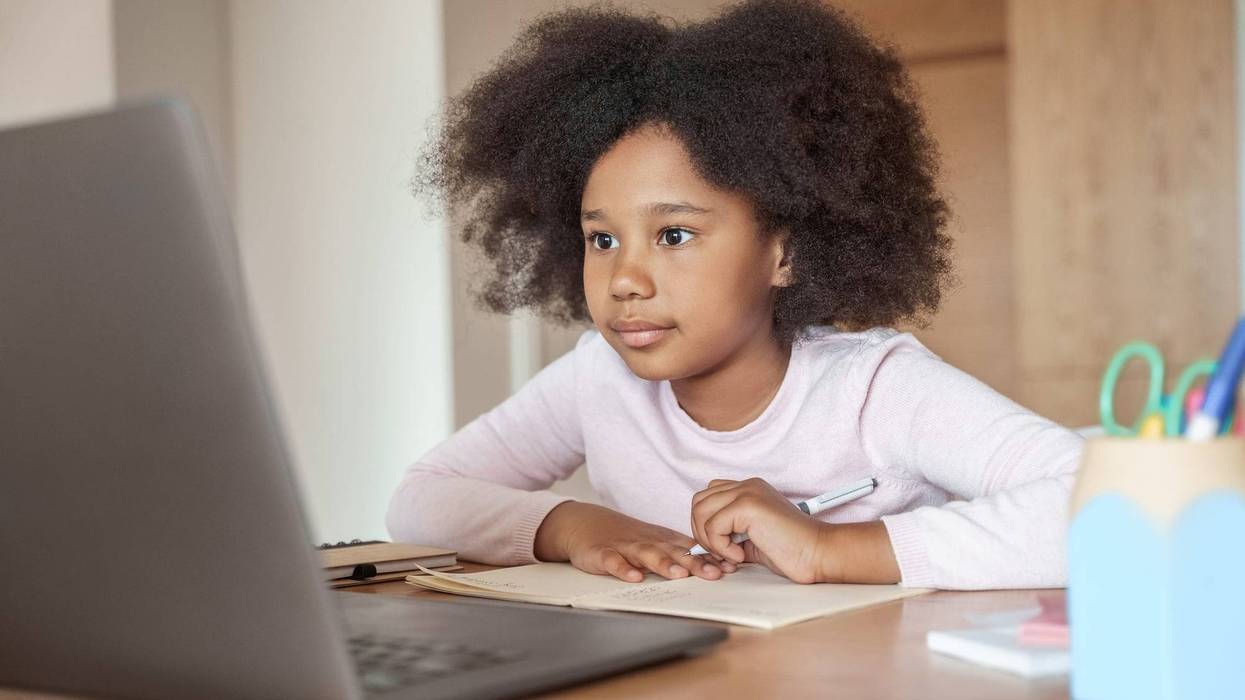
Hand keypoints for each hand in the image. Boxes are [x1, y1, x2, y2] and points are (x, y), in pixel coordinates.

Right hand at [534, 501, 737, 581]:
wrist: (585, 523)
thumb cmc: (626, 537)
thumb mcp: (656, 542)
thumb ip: (682, 553)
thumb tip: (718, 565)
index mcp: (662, 540)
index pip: (690, 549)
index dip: (711, 558)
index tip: (732, 567)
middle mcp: (647, 542)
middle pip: (673, 552)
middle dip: (695, 563)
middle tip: (715, 573)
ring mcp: (624, 547)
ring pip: (647, 555)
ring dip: (663, 564)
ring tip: (679, 574)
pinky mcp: (602, 553)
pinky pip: (613, 561)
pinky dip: (623, 568)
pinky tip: (634, 577)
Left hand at [690, 478, 829, 582]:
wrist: (818, 552)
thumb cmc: (792, 550)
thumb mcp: (751, 538)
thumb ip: (728, 532)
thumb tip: (700, 543)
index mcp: (749, 489)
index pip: (708, 497)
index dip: (706, 524)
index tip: (721, 549)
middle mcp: (747, 485)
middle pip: (699, 501)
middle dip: (702, 532)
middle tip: (722, 553)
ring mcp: (747, 491)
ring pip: (700, 511)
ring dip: (710, 540)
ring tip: (731, 554)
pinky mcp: (748, 505)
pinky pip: (713, 525)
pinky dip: (720, 546)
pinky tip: (740, 555)